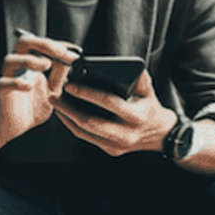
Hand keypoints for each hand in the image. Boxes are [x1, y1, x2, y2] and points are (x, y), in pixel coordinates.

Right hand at [0, 34, 78, 142]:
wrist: (15, 126)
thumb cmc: (33, 106)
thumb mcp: (53, 90)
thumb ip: (60, 75)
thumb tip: (72, 59)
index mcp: (31, 62)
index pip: (41, 43)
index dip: (57, 44)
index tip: (72, 52)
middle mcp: (18, 66)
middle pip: (24, 42)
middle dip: (43, 43)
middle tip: (60, 52)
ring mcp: (8, 78)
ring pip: (10, 59)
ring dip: (29, 59)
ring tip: (46, 64)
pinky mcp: (2, 92)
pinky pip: (3, 83)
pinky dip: (16, 82)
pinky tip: (29, 87)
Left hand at [54, 70, 176, 156]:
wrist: (158, 135)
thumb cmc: (149, 107)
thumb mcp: (148, 90)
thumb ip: (138, 77)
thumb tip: (122, 64)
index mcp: (137, 117)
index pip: (108, 103)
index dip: (88, 93)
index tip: (70, 85)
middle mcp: (126, 134)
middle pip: (90, 122)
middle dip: (69, 108)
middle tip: (55, 95)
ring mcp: (117, 145)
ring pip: (84, 133)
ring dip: (67, 117)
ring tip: (56, 102)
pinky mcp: (109, 150)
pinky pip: (86, 137)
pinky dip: (72, 125)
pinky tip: (64, 113)